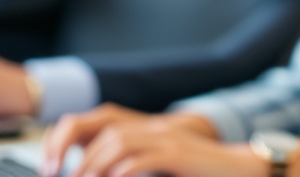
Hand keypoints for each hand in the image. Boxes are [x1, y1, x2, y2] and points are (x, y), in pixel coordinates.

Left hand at [41, 105, 217, 176]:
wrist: (240, 167)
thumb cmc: (200, 173)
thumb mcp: (162, 167)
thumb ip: (136, 166)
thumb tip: (108, 174)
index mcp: (149, 131)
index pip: (104, 127)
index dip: (78, 145)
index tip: (60, 169)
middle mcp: (155, 129)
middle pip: (107, 133)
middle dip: (82, 158)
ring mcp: (167, 139)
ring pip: (120, 142)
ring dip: (96, 164)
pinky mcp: (178, 154)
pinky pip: (143, 158)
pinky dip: (123, 171)